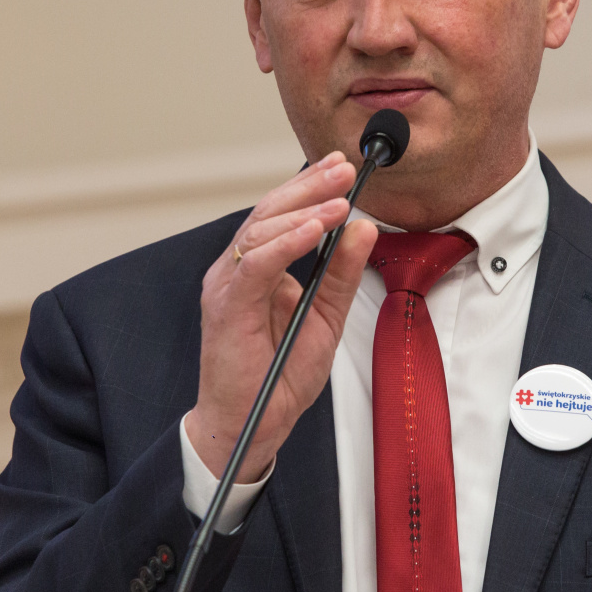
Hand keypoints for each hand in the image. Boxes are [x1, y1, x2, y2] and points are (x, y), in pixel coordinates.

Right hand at [186, 151, 378, 482]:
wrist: (252, 425)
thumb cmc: (278, 377)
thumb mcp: (326, 317)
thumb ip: (343, 273)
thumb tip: (364, 228)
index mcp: (259, 269)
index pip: (282, 215)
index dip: (311, 187)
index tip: (343, 166)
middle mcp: (238, 270)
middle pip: (270, 212)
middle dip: (310, 187)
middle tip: (345, 169)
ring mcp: (229, 285)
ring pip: (263, 230)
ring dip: (304, 211)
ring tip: (339, 200)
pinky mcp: (228, 306)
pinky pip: (257, 264)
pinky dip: (287, 244)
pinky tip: (315, 230)